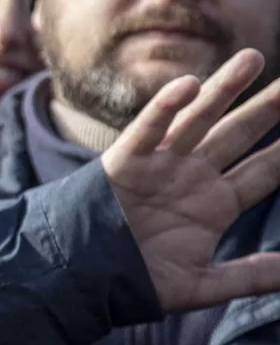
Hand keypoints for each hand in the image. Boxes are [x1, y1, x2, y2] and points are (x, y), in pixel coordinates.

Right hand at [101, 49, 279, 311]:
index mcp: (216, 203)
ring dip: (224, 89)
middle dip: (269, 108)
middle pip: (239, 135)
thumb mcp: (202, 285)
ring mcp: (161, 166)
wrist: (84, 280)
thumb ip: (249, 275)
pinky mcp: (126, 161)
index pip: (264, 170)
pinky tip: (188, 85)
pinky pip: (148, 128)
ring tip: (252, 59)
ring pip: (199, 120)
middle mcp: (192, 177)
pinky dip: (165, 106)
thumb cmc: (140, 282)